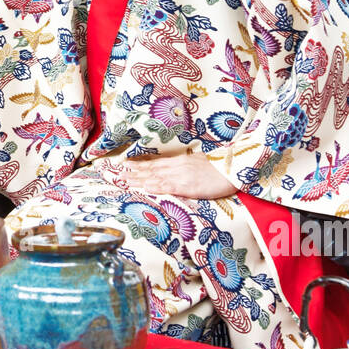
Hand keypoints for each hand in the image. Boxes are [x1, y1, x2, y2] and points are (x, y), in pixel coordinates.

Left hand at [117, 153, 236, 199]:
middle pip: (149, 169)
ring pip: (153, 177)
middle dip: (132, 172)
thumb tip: (173, 173)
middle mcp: (176, 166)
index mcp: (179, 162)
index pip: (154, 164)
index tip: (124, 165)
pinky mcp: (186, 185)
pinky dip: (153, 186)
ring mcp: (180, 175)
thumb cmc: (218, 169)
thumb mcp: (198, 165)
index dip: (138, 165)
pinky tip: (143, 187)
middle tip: (115, 173)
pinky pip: (166, 186)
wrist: (233, 168)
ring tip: (122, 179)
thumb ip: (184, 168)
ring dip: (137, 179)